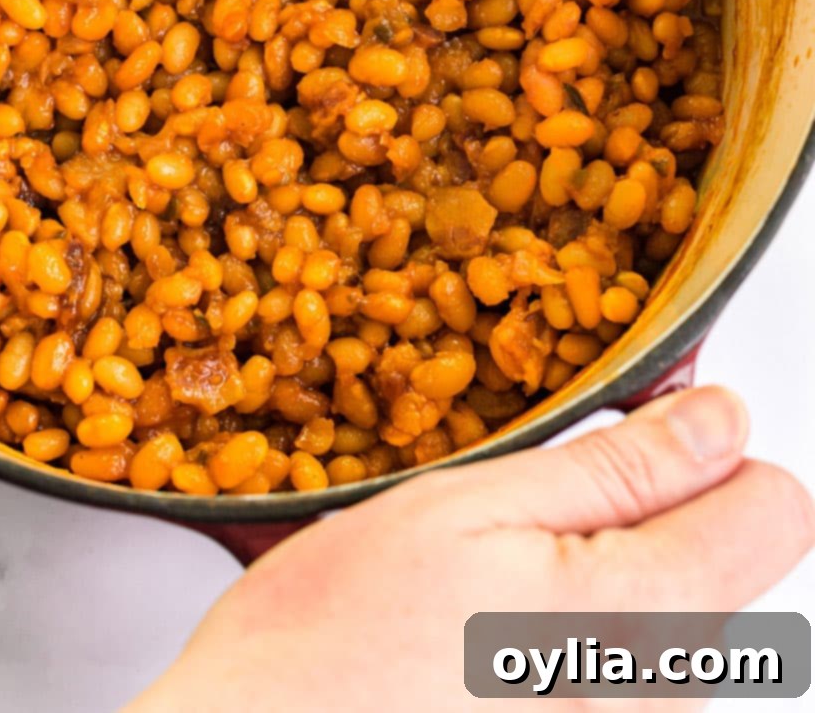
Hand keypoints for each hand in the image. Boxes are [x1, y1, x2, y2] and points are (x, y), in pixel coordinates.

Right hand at [128, 387, 813, 712]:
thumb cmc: (336, 639)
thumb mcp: (470, 505)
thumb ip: (617, 468)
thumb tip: (722, 421)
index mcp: (644, 615)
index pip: (778, 507)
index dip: (708, 445)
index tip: (635, 428)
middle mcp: (659, 698)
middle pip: (727, 561)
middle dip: (648, 506)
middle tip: (525, 500)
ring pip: (671, 615)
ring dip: (601, 569)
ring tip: (486, 570)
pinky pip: (619, 672)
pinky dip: (568, 630)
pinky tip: (480, 630)